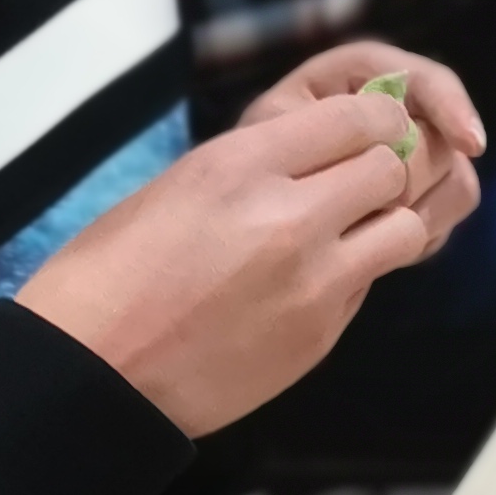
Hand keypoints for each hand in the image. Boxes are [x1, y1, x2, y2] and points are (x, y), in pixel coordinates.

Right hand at [20, 89, 436, 434]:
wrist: (92, 377)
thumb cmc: (109, 277)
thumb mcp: (174, 189)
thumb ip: (255, 169)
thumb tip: (318, 159)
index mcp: (239, 166)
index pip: (359, 117)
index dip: (374, 121)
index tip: (365, 131)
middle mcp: (288, 217)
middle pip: (390, 169)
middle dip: (380, 172)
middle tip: (352, 186)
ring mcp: (313, 282)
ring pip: (404, 230)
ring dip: (383, 226)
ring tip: (341, 236)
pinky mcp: (321, 335)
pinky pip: (367, 287)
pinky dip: (352, 277)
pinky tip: (303, 286)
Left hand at [238, 40, 484, 255]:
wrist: (237, 222)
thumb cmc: (243, 169)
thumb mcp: (270, 136)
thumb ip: (332, 126)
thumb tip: (406, 136)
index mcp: (351, 80)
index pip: (419, 77)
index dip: (450, 104)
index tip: (471, 144)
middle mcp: (391, 111)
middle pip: (444, 136)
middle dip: (421, 174)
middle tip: (382, 207)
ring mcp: (411, 156)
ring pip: (457, 177)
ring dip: (427, 208)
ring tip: (376, 230)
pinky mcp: (419, 196)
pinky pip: (446, 211)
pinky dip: (425, 228)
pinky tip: (387, 245)